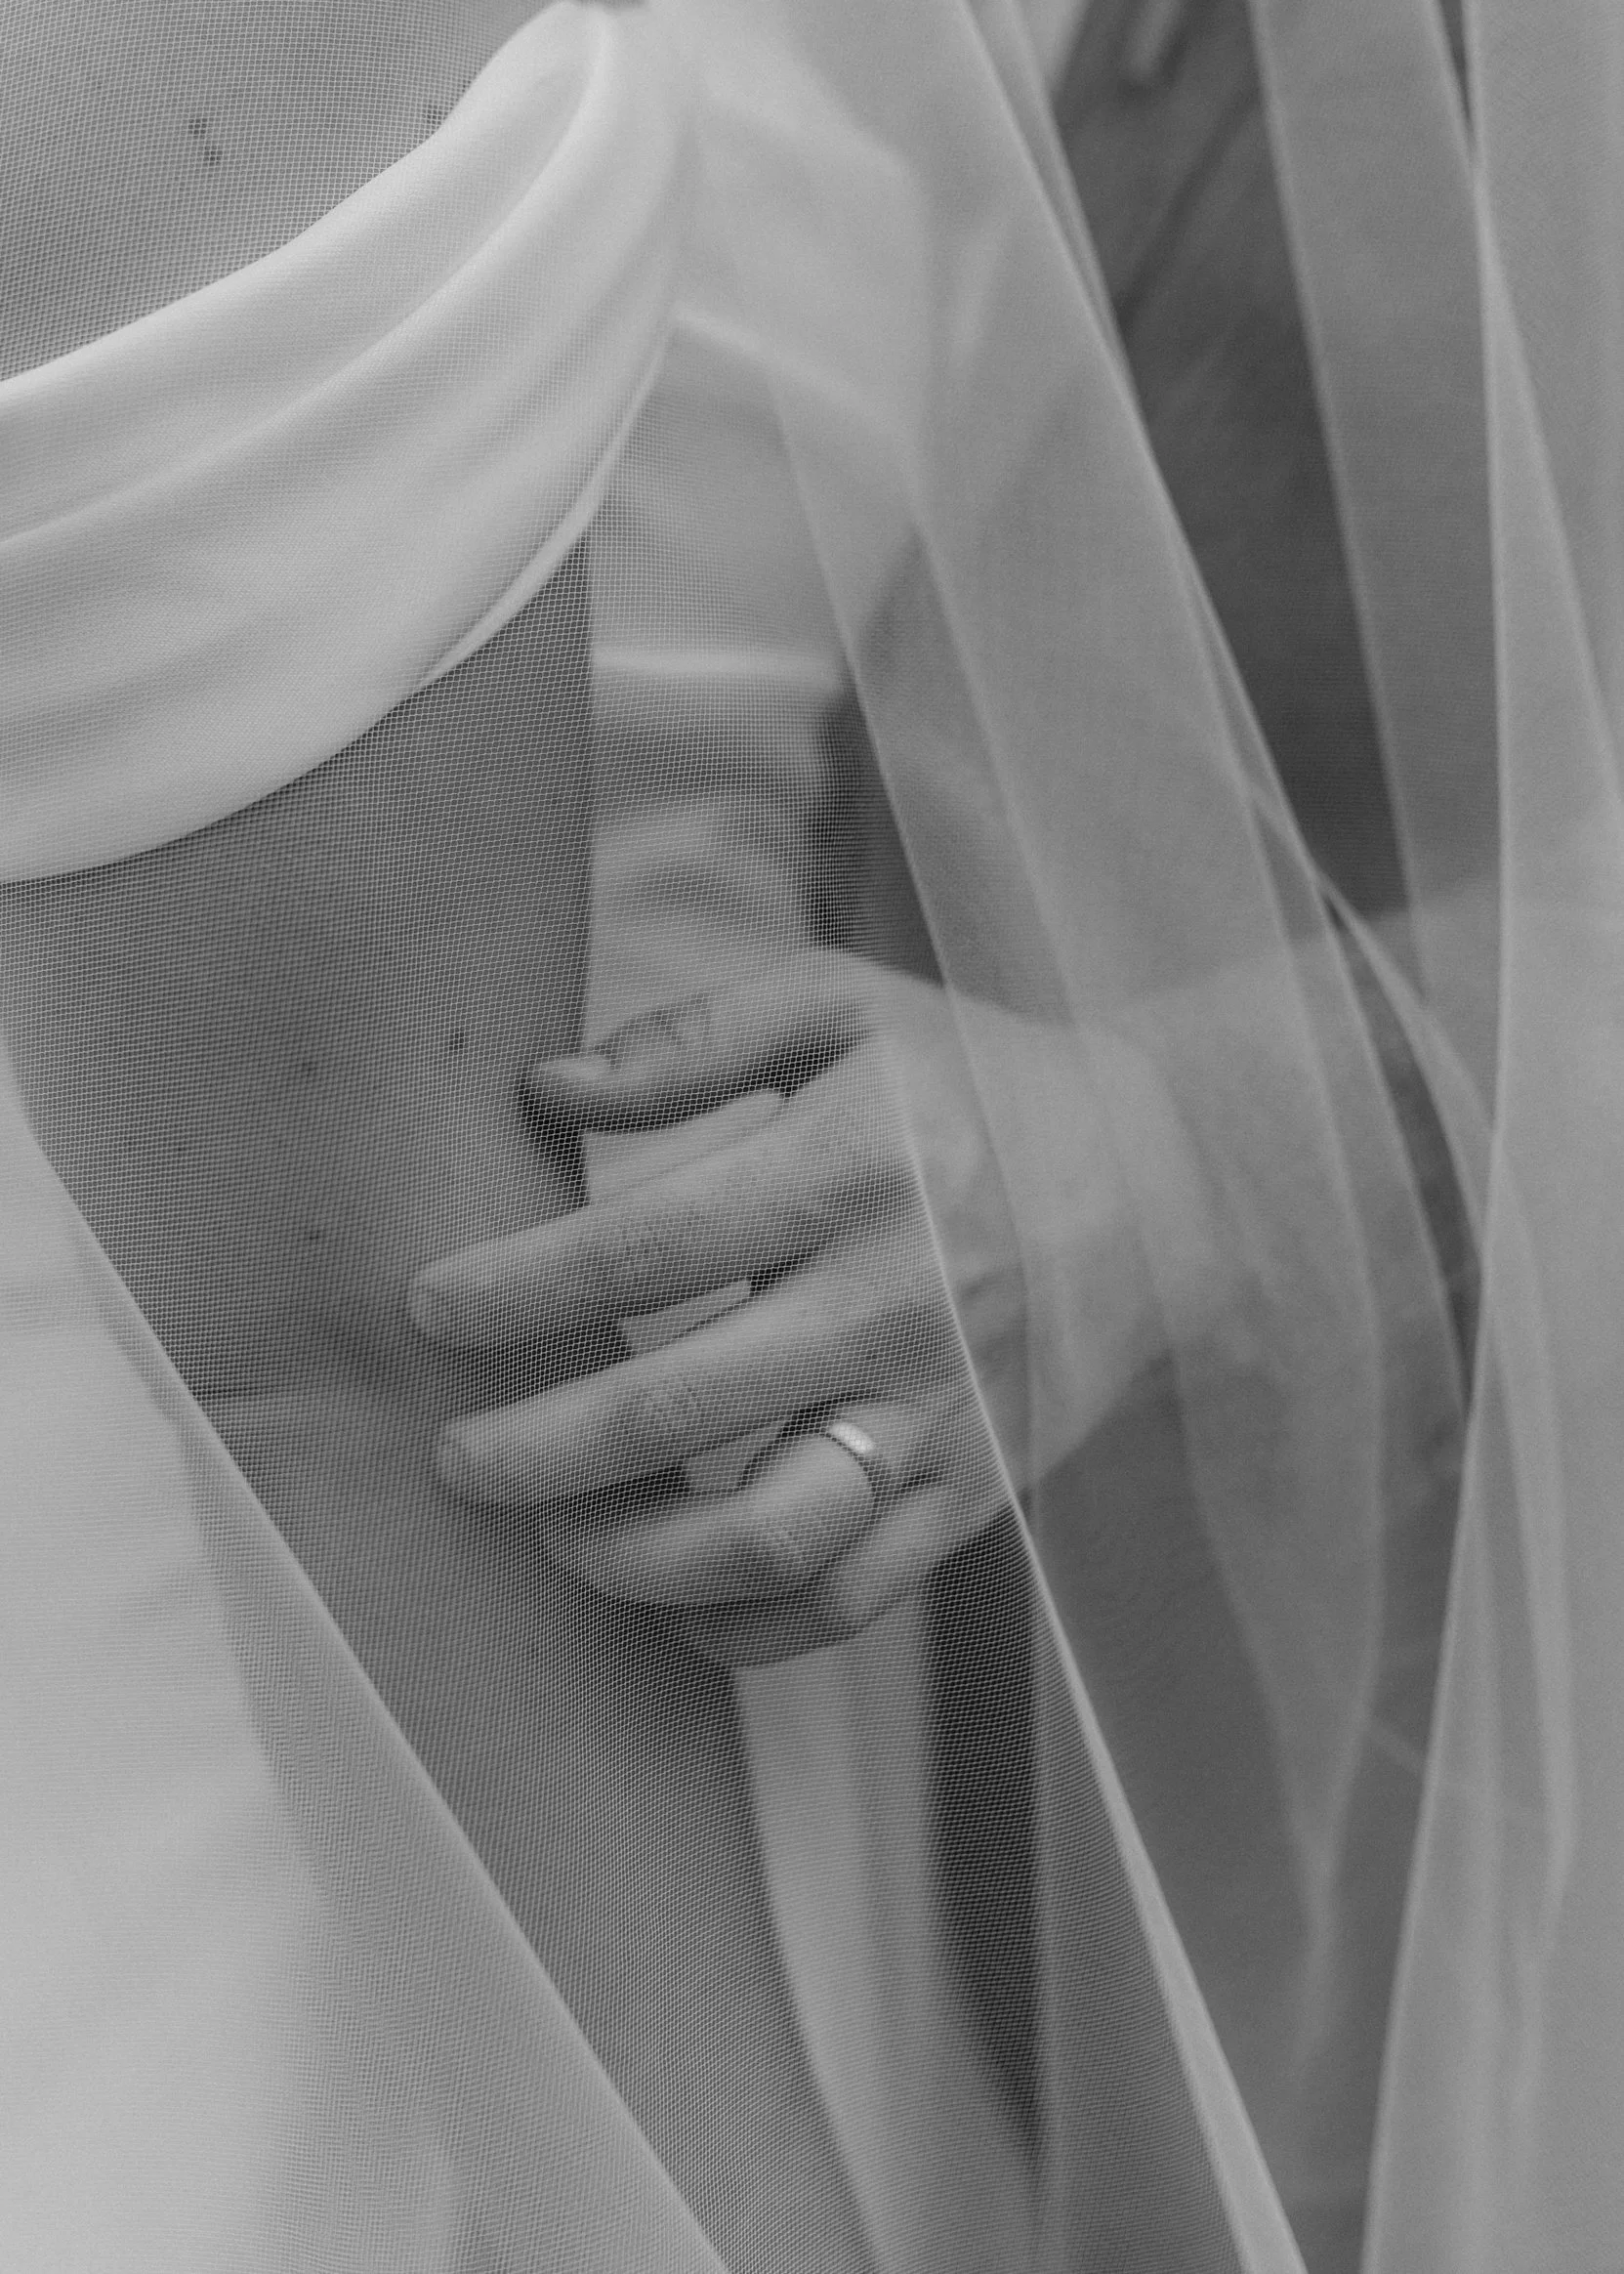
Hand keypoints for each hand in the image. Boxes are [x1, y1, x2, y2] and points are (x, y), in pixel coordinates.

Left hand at [409, 952, 1205, 1661]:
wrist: (1177, 1185)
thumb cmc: (981, 1083)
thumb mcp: (851, 1006)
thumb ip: (698, 1036)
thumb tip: (546, 1092)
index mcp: (853, 1166)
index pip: (643, 1246)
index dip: (514, 1289)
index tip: (428, 1307)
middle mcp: (895, 1301)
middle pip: (673, 1409)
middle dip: (528, 1450)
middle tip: (451, 1456)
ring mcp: (941, 1413)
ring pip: (761, 1537)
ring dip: (625, 1558)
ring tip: (551, 1536)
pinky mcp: (976, 1492)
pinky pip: (851, 1598)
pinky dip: (744, 1630)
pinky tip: (664, 1605)